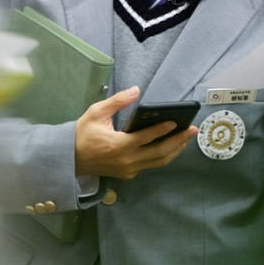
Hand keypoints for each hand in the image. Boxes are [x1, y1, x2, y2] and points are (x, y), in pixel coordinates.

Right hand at [75, 86, 197, 178]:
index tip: (176, 122)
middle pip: (160, 153)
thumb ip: (117, 101)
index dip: (162, 129)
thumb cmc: (83, 133)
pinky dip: (164, 155)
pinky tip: (173, 145)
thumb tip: (136, 90)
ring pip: (159, 162)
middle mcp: (127, 160)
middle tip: (193, 130)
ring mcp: (129, 169)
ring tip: (188, 138)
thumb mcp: (96, 113)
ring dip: (175, 150)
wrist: (70, 159)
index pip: (146, 138)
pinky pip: (151, 164)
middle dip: (179, 141)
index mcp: (119, 146)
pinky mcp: (129, 173)